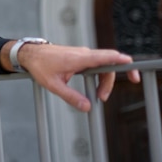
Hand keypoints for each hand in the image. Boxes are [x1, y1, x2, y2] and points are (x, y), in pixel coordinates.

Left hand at [13, 43, 140, 111]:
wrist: (29, 53)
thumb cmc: (39, 66)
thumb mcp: (53, 85)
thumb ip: (71, 96)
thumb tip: (87, 107)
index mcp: (79, 58)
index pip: (106, 57)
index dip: (121, 61)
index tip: (131, 66)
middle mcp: (84, 54)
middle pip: (109, 64)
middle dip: (111, 81)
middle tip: (102, 98)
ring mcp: (83, 54)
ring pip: (103, 65)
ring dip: (104, 81)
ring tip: (97, 96)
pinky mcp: (80, 56)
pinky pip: (96, 64)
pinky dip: (99, 75)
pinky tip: (94, 88)